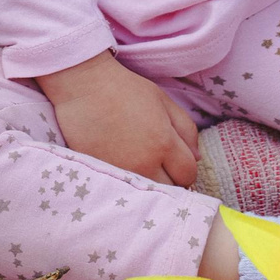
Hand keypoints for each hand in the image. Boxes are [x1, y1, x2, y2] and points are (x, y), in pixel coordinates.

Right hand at [34, 49, 200, 187]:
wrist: (83, 85)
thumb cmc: (125, 88)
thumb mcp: (163, 100)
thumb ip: (186, 129)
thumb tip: (196, 158)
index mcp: (163, 142)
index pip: (188, 174)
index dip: (186, 168)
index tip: (178, 161)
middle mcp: (144, 162)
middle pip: (171, 190)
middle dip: (171, 180)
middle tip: (161, 164)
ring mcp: (121, 171)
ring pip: (148, 194)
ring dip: (151, 184)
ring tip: (143, 167)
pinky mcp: (102, 172)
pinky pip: (124, 187)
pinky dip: (129, 182)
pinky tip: (125, 166)